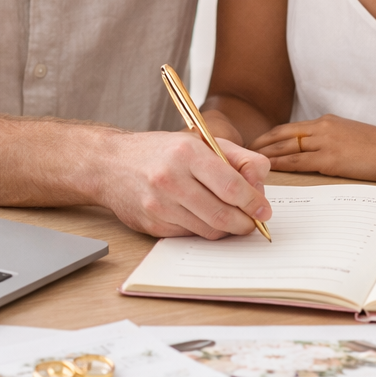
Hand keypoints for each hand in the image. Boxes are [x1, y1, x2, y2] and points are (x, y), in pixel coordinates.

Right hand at [96, 131, 271, 238]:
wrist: (111, 163)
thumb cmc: (161, 151)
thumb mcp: (201, 141)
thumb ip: (237, 158)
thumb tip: (261, 184)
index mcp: (187, 152)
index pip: (230, 185)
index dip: (253, 202)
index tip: (264, 210)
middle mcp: (171, 178)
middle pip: (222, 213)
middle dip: (245, 222)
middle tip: (253, 222)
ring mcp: (159, 204)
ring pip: (209, 230)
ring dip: (227, 229)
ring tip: (232, 219)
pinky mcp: (153, 225)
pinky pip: (191, 235)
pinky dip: (204, 230)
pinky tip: (204, 217)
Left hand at [249, 115, 375, 181]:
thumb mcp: (352, 135)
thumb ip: (332, 139)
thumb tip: (317, 150)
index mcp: (327, 122)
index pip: (289, 128)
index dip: (270, 135)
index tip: (256, 143)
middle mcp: (322, 128)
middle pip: (282, 135)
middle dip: (261, 144)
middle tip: (242, 152)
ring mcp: (326, 143)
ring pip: (286, 148)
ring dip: (266, 156)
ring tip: (249, 164)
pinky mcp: (331, 159)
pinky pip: (298, 162)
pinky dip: (281, 166)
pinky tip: (270, 171)